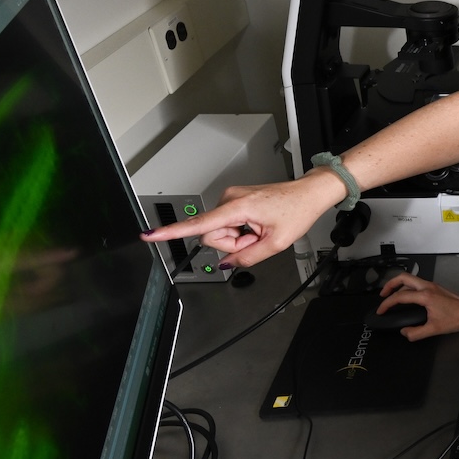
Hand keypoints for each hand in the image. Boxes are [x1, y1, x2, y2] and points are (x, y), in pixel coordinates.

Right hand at [140, 171, 342, 268]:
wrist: (307, 194)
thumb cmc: (296, 211)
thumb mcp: (275, 243)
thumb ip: (247, 258)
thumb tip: (227, 264)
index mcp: (237, 207)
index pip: (199, 224)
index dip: (172, 232)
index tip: (150, 235)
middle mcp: (229, 199)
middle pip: (212, 235)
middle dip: (232, 244)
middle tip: (256, 237)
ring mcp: (230, 199)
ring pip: (220, 231)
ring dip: (238, 238)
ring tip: (259, 229)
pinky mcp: (233, 201)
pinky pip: (227, 224)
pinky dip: (241, 230)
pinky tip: (256, 225)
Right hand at [376, 273, 458, 340]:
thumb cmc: (455, 318)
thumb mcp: (434, 329)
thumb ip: (416, 333)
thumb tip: (404, 332)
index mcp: (424, 296)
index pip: (400, 297)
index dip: (387, 304)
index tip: (381, 311)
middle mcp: (427, 286)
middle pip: (403, 277)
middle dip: (389, 284)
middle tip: (382, 295)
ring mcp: (431, 285)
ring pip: (410, 279)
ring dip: (398, 285)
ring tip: (391, 295)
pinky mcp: (435, 287)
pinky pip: (416, 283)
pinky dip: (407, 287)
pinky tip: (406, 297)